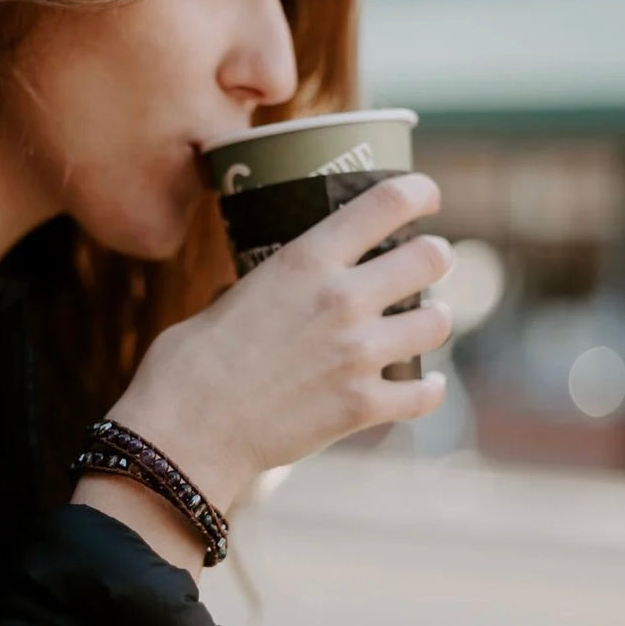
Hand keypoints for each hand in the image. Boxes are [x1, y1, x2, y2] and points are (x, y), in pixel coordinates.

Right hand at [109, 173, 453, 512]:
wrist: (187, 433)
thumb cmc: (188, 364)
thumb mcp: (226, 300)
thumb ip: (261, 288)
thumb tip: (266, 291)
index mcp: (305, 260)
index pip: (386, 203)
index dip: (418, 192)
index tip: (426, 195)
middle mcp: (342, 298)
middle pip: (431, 258)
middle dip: (436, 257)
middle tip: (428, 262)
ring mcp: (358, 354)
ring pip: (437, 322)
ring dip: (435, 319)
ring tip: (426, 321)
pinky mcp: (362, 406)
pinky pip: (424, 393)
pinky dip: (430, 388)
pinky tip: (428, 384)